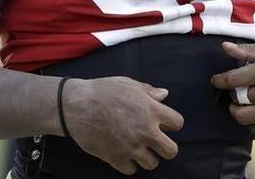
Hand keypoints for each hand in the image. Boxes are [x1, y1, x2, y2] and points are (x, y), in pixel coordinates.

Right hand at [62, 76, 183, 174]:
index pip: (178, 123)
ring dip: (146, 156)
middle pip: (171, 151)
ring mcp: (132, 147)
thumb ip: (149, 91)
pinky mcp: (116, 159)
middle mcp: (146, 131)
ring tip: (137, 147)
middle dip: (165, 146)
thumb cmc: (103, 91)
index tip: (163, 122)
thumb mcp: (128, 84)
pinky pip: (131, 170)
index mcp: (152, 111)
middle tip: (155, 141)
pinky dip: (128, 163)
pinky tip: (123, 152)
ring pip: (152, 164)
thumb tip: (164, 94)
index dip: (171, 123)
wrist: (76, 106)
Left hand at [210, 41, 254, 132]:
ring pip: (243, 118)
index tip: (216, 80)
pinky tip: (253, 111)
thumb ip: (249, 50)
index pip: (231, 80)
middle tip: (232, 90)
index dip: (219, 80)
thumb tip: (224, 47)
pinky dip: (250, 122)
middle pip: (236, 100)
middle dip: (229, 95)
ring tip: (240, 103)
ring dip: (237, 111)